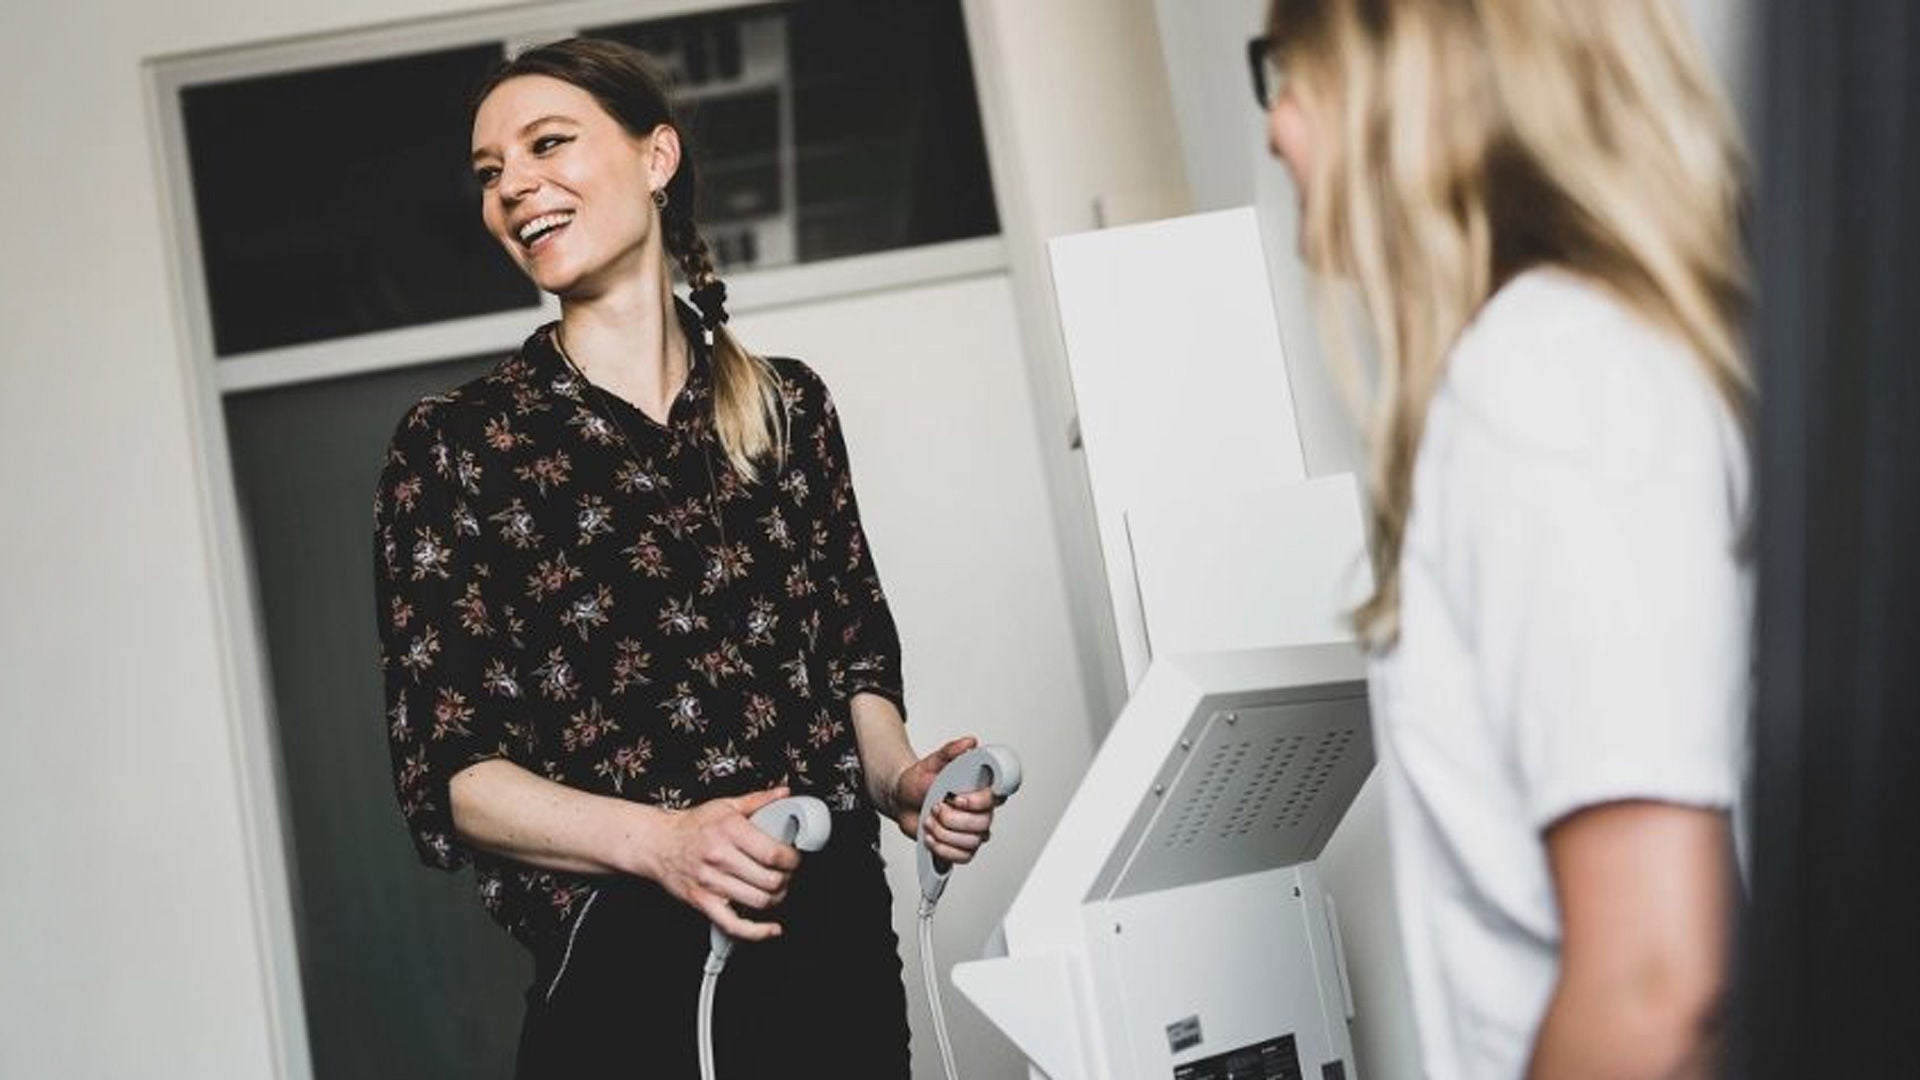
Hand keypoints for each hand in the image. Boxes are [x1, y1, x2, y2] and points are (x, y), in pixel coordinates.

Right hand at [649, 786, 802, 940]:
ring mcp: (711, 882)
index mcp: (730, 831)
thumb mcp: (725, 805)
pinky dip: (757, 931)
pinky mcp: (703, 902)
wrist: (657, 843)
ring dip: (776, 898)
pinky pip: (733, 925)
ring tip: (776, 890)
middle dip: (787, 879)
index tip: (794, 859)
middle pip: (769, 879)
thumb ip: (758, 800)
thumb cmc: (692, 826)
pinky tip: (771, 929)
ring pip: (758, 901)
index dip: (792, 860)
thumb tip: (783, 793)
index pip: (773, 853)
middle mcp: (720, 857)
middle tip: (787, 874)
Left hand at [887, 736, 997, 866]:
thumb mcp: (932, 762)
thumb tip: (970, 742)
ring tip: (928, 822)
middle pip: (982, 824)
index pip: (995, 798)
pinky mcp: (960, 847)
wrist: (902, 798)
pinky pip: (963, 857)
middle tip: (934, 808)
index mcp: (979, 789)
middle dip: (952, 819)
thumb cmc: (919, 780)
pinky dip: (943, 849)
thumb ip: (951, 751)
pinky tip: (931, 838)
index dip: (978, 802)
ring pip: (971, 842)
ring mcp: (972, 831)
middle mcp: (980, 812)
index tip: (957, 798)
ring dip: (944, 834)